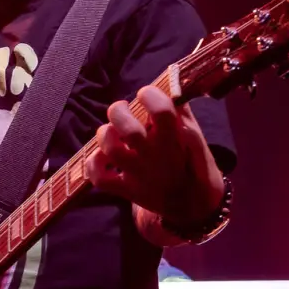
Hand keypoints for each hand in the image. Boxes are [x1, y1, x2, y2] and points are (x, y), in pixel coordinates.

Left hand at [87, 84, 222, 223]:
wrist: (192, 206)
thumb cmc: (192, 163)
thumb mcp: (196, 137)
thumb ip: (182, 112)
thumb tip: (170, 83)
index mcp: (177, 141)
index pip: (162, 112)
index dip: (150, 95)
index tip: (145, 94)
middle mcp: (156, 158)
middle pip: (130, 131)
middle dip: (119, 112)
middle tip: (122, 108)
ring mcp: (140, 176)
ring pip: (112, 150)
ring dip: (105, 134)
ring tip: (110, 130)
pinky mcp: (126, 191)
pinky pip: (101, 178)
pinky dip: (93, 163)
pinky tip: (100, 155)